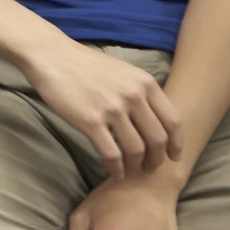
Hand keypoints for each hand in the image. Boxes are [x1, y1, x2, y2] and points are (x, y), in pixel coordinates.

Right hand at [25, 39, 183, 178]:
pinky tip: (114, 172)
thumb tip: (153, 118)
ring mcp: (112, 109)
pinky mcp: (90, 121)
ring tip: (131, 172)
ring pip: (136, 149)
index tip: (174, 156)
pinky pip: (112, 154)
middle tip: (150, 168)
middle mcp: (133, 96)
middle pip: (158, 139)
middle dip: (156, 159)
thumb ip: (140, 92)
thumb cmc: (84, 65)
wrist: (52, 56)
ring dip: (136, 167)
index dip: (176, 143)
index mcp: (145, 83)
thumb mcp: (123, 72)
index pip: (173, 121)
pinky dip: (116, 169)